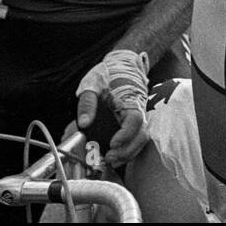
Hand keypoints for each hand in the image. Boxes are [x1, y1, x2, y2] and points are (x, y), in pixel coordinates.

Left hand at [75, 49, 150, 166]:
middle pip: (142, 134)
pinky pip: (137, 137)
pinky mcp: (134, 121)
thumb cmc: (108, 72)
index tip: (113, 144)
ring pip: (141, 138)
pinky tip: (116, 155)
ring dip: (129, 152)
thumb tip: (83, 123)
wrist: (122, 64)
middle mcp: (138, 109)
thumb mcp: (92, 83)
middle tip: (109, 158)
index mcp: (130, 99)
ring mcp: (138, 115)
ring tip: (111, 160)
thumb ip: (88, 103)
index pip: (135, 119)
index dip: (126, 134)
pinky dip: (128, 148)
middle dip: (128, 150)